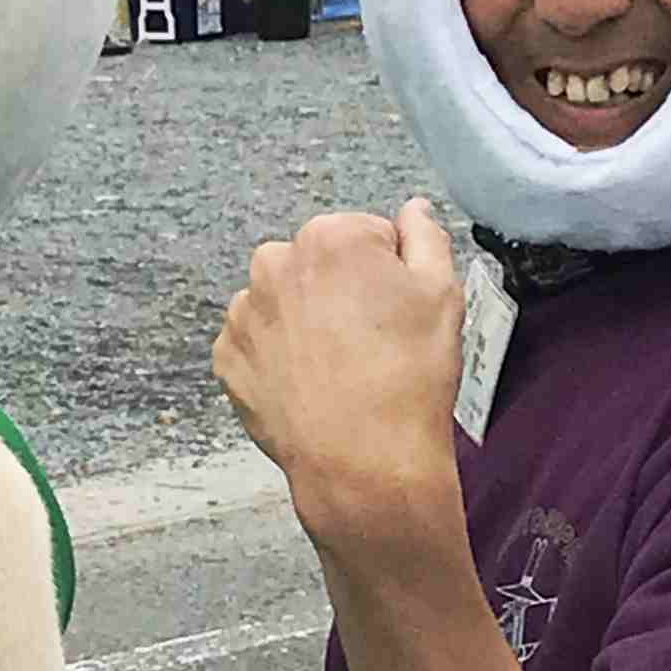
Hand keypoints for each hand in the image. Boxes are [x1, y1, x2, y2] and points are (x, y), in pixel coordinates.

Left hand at [213, 199, 463, 547]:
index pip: (367, 235)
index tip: (398, 308)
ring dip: (305, 321)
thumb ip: (426, 237)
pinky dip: (278, 357)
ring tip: (340, 366)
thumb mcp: (443, 293)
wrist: (362, 458)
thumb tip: (413, 211)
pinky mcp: (227, 355)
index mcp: (329, 237)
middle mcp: (273, 264)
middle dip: (341, 290)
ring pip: (283, 302)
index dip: (390, 272)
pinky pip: (256, 343)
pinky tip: (310, 382)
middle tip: (371, 340)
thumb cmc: (408, 376)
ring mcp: (243, 312)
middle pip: (317, 265)